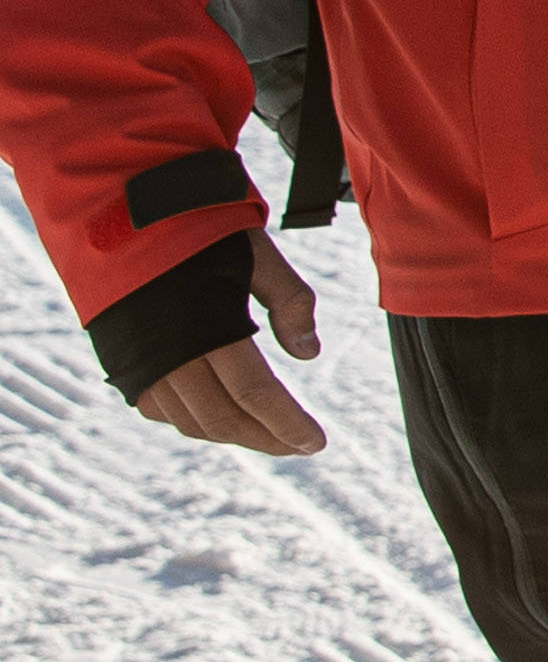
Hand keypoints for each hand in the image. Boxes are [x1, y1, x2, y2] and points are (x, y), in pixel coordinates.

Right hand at [134, 236, 325, 457]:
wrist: (117, 215)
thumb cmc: (196, 228)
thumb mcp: (258, 253)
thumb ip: (290, 302)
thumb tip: (309, 354)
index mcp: (206, 327)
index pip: (255, 393)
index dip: (287, 424)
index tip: (317, 444)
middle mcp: (168, 354)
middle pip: (222, 417)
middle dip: (266, 438)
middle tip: (300, 446)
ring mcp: (140, 363)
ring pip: (189, 421)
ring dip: (232, 434)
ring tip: (270, 435)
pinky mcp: (124, 362)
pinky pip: (159, 409)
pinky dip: (194, 421)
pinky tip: (222, 416)